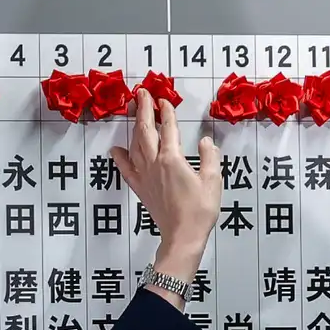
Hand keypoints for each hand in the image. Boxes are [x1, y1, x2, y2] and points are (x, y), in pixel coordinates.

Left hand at [110, 88, 221, 283]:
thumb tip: (205, 142)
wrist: (182, 236)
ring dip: (133, 127)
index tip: (163, 99)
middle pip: (146, 131)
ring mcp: (144, 176)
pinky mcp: (140, 189)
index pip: (168, 128)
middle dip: (143, 110)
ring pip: (135, 145)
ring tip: (131, 112)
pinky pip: (126, 169)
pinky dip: (120, 158)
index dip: (165, 112)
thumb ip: (210, 157)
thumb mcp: (213, 180)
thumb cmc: (200, 211)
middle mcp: (154, 164)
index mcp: (172, 159)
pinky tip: (115, 149)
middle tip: (141, 94)